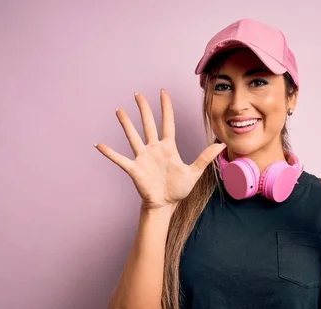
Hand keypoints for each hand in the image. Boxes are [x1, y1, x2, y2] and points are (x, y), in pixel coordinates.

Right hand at [94, 90, 225, 210]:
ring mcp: (143, 158)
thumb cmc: (178, 189)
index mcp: (168, 147)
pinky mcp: (135, 169)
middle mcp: (154, 149)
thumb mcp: (194, 172)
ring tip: (119, 111)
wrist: (166, 204)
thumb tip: (221, 144)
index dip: (166, 107)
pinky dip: (110, 153)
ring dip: (126, 124)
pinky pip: (120, 159)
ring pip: (133, 136)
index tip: (162, 92)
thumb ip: (205, 157)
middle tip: (137, 94)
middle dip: (143, 109)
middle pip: (148, 124)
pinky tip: (99, 145)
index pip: (167, 122)